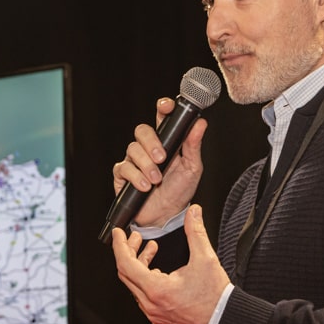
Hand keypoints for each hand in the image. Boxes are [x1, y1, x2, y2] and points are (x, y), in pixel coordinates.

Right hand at [111, 97, 207, 226]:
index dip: (162, 108)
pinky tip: (145, 186)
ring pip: (133, 149)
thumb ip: (193, 145)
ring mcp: (134, 160)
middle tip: (161, 158)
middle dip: (151, 142)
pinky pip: (124, 168)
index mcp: (166, 141)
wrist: (165, 216)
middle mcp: (148, 148)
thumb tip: (200, 123)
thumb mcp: (192, 168)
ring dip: (146, 165)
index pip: (162, 118)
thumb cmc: (179, 191)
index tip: (166, 106)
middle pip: (142, 130)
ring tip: (156, 179)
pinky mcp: (123, 174)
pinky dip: (136, 177)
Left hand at [111, 204, 229, 323]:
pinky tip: (156, 272)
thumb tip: (193, 213)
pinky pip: (143, 298)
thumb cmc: (216, 299)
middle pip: (126, 274)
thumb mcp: (205, 259)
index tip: (118, 234)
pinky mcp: (160, 320)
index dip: (119, 245)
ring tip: (149, 250)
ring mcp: (154, 314)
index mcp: (156, 289)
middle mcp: (151, 304)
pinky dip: (145, 281)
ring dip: (138, 266)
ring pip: (134, 286)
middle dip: (129, 252)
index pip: (125, 264)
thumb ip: (195, 232)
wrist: (226, 323)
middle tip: (135, 238)